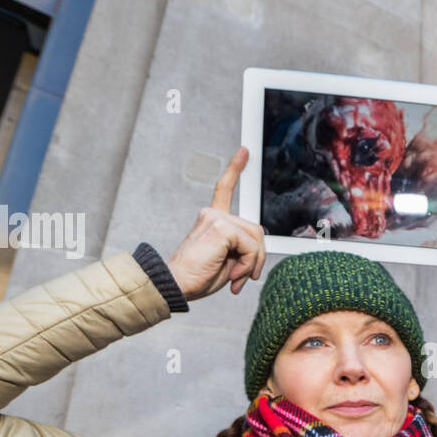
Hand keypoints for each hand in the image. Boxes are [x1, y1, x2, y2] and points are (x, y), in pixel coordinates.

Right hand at [164, 147, 265, 300]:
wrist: (177, 285)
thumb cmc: (198, 277)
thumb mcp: (227, 260)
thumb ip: (242, 247)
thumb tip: (260, 247)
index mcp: (212, 220)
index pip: (224, 190)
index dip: (235, 169)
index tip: (244, 151)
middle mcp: (213, 214)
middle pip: (255, 229)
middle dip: (256, 256)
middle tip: (243, 277)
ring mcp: (216, 218)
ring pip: (256, 238)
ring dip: (252, 262)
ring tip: (235, 278)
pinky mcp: (221, 226)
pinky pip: (251, 246)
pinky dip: (248, 264)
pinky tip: (232, 275)